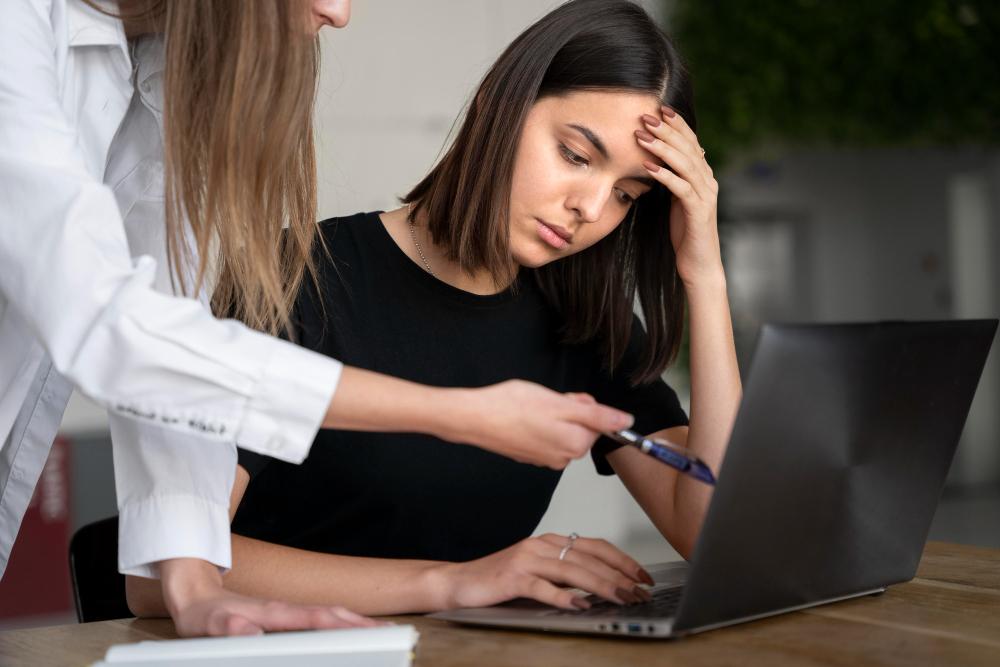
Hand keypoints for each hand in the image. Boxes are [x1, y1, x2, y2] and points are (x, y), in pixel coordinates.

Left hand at [160, 558, 383, 636]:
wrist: (196, 594)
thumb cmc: (203, 616)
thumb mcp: (207, 626)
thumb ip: (228, 628)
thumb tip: (251, 631)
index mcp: (274, 613)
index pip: (317, 619)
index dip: (344, 627)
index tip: (368, 633)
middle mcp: (286, 610)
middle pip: (334, 614)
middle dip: (363, 624)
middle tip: (392, 635)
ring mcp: (289, 612)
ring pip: (331, 615)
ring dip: (357, 623)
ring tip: (382, 633)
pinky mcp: (287, 618)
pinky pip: (322, 619)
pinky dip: (343, 624)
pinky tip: (351, 632)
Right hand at [429, 533, 654, 610]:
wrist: (459, 582)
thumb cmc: (499, 580)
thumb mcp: (537, 572)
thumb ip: (564, 574)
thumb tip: (600, 587)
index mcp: (549, 541)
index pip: (594, 545)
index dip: (622, 559)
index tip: (643, 576)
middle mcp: (540, 545)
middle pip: (588, 558)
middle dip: (618, 575)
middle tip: (639, 592)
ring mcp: (525, 559)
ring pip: (571, 569)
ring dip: (600, 584)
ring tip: (620, 597)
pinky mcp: (512, 577)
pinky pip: (542, 586)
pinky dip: (563, 596)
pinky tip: (580, 605)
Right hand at [455, 380, 633, 469]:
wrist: (475, 418)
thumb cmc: (513, 407)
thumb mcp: (562, 404)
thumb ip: (598, 415)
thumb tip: (626, 423)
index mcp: (575, 444)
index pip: (599, 422)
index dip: (584, 405)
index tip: (568, 399)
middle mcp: (563, 457)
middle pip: (581, 427)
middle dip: (570, 410)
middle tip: (548, 400)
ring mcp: (545, 458)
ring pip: (562, 430)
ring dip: (554, 415)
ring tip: (532, 407)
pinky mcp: (530, 454)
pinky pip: (545, 435)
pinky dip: (539, 423)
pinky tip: (524, 416)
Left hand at [636, 107, 722, 286]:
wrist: (699, 265)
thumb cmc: (687, 233)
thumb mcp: (678, 201)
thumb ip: (676, 179)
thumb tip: (663, 161)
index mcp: (704, 177)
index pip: (691, 143)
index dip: (676, 125)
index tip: (658, 109)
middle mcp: (708, 182)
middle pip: (688, 148)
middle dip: (666, 130)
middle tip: (645, 116)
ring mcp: (706, 196)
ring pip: (685, 164)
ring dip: (662, 148)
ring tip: (642, 136)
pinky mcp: (699, 212)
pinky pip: (681, 188)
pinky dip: (665, 175)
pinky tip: (648, 166)